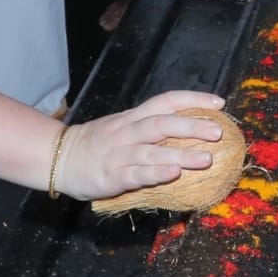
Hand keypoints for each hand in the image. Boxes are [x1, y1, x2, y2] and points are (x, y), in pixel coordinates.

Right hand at [53, 91, 226, 199]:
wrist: (58, 157)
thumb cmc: (97, 144)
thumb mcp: (122, 127)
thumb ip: (149, 129)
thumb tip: (188, 132)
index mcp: (133, 117)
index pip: (166, 101)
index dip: (193, 100)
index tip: (219, 104)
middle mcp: (128, 131)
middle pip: (162, 123)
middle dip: (192, 126)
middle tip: (218, 132)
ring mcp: (119, 153)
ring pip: (153, 151)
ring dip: (182, 155)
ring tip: (207, 159)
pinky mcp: (111, 175)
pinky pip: (136, 174)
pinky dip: (156, 173)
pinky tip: (173, 174)